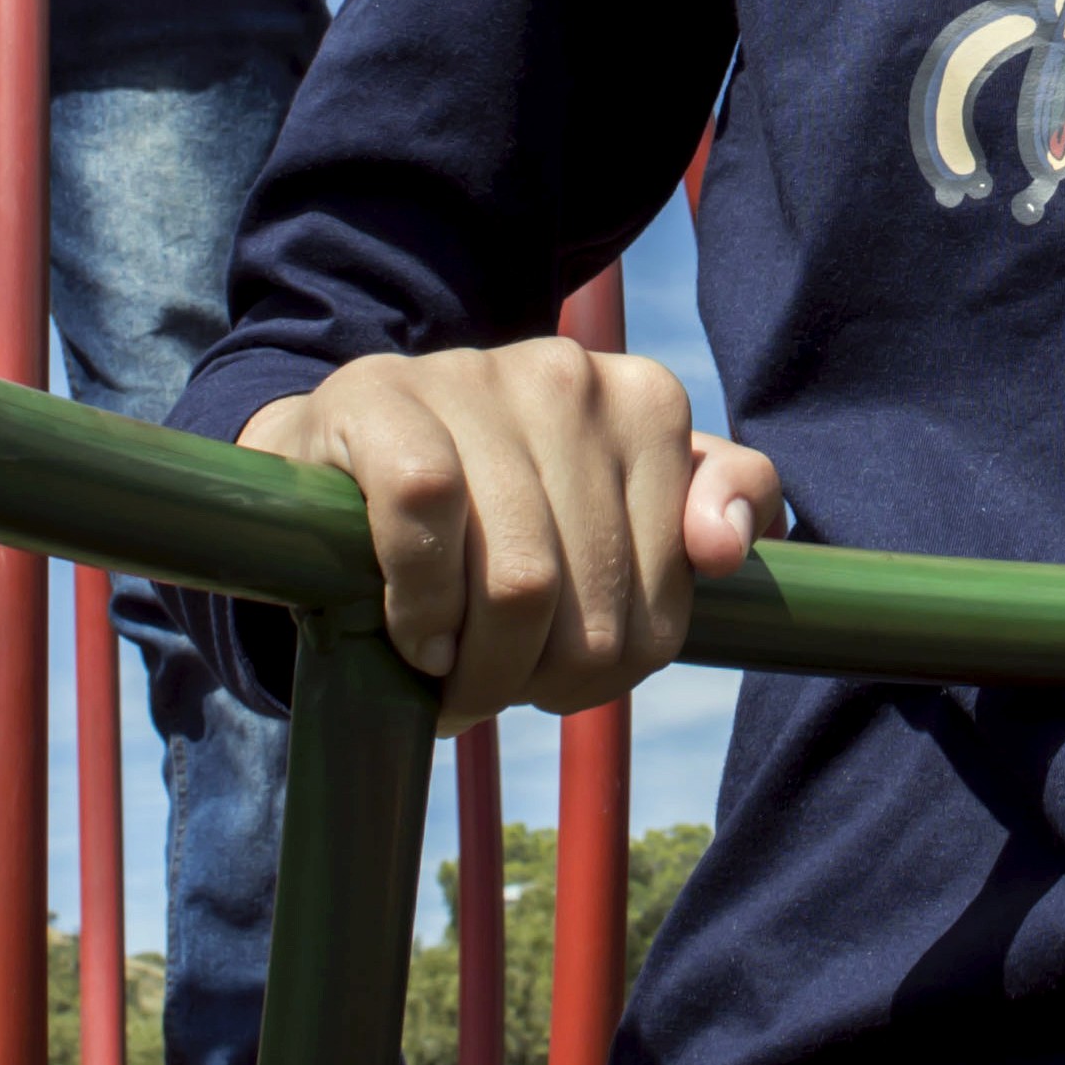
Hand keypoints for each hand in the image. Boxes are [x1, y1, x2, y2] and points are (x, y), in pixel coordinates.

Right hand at [240, 342, 782, 730]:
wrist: (341, 453)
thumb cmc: (493, 504)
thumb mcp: (617, 506)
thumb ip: (708, 509)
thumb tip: (723, 549)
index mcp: (646, 403)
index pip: (665, 597)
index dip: (610, 664)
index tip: (560, 671)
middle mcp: (570, 375)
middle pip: (592, 603)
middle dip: (538, 677)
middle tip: (490, 688)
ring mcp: (474, 376)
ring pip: (519, 575)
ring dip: (477, 665)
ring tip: (448, 675)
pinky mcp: (383, 398)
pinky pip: (427, 513)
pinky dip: (421, 601)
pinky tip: (414, 635)